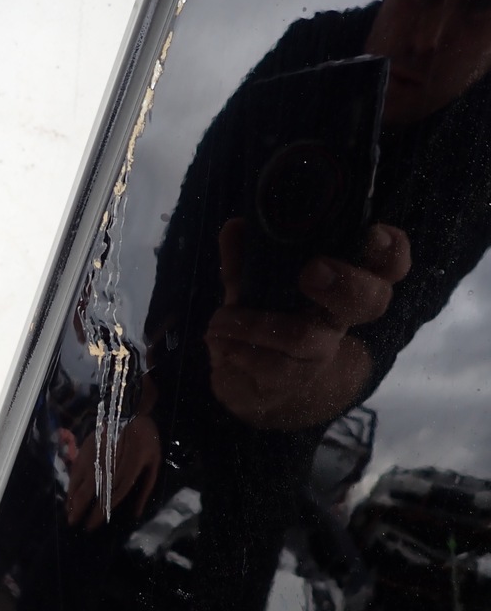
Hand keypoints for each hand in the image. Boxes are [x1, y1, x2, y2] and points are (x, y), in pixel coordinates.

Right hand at [66, 415, 161, 530]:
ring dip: (74, 498)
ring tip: (69, 513)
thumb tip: (137, 513)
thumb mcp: (154, 462)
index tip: (91, 526)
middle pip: (93, 490)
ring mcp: (97, 454)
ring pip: (82, 480)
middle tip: (74, 524)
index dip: (100, 513)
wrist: (131, 406)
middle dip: (82, 509)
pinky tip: (69, 493)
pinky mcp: (88, 447)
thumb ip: (146, 488)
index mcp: (130, 469)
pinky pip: (77, 468)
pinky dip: (72, 482)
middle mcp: (111, 464)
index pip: (112, 496)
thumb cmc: (146, 437)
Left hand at [205, 218, 410, 428]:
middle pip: (370, 302)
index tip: (373, 233)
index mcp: (340, 284)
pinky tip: (219, 341)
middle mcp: (337, 317)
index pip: (386, 266)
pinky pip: (270, 366)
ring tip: (221, 318)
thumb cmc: (264, 318)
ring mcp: (320, 352)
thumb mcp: (252, 284)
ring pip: (307, 337)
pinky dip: (238, 349)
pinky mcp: (292, 380)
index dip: (390, 251)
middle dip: (346, 284)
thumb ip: (244, 258)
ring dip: (257, 323)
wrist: (253, 383)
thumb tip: (235, 227)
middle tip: (312, 272)